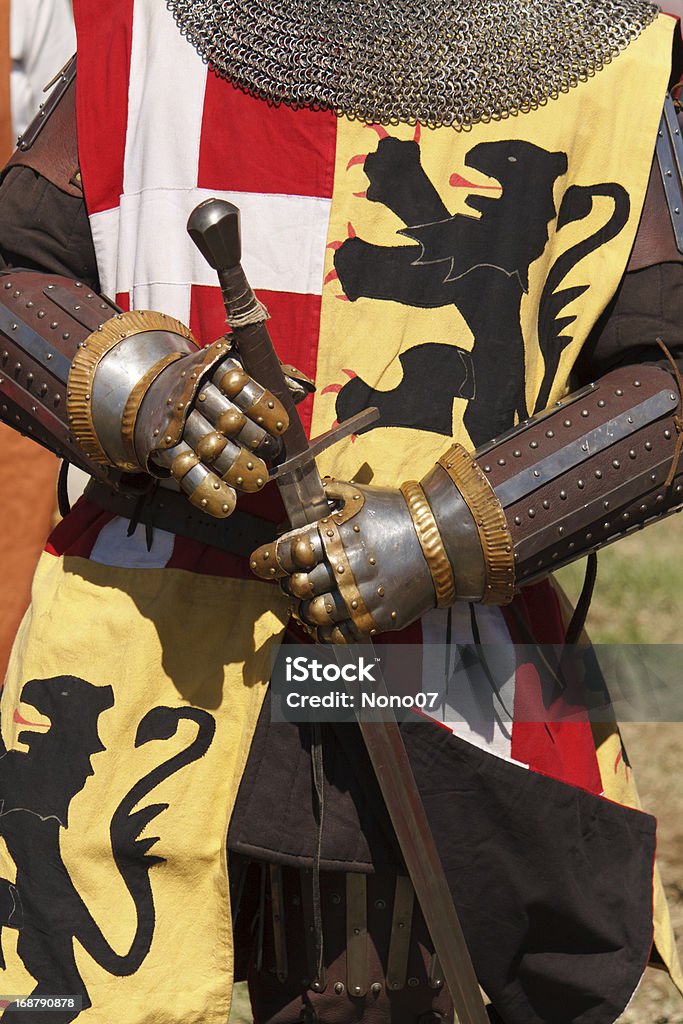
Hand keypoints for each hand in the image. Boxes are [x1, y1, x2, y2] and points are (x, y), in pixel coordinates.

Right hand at [70, 309, 302, 517]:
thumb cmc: (215, 382)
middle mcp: (194, 395)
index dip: (261, 405)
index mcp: (215, 368)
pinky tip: (225, 506)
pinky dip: (205, 490)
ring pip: (208, 447)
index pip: (238, 383)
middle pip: (225, 418)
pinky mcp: (166, 449)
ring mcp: (179, 424)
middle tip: (272, 452)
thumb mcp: (240, 368)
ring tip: (257, 482)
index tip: (281, 425)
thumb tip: (301, 388)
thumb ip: (273, 375)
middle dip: (253, 438)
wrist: (156, 390)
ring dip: (234, 467)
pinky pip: (185, 471)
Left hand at [250, 480, 438, 641]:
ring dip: (304, 608)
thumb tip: (302, 502)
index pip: (285, 554)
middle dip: (287, 584)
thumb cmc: (398, 513)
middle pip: (295, 586)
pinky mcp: (374, 619)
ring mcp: (358, 598)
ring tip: (309, 601)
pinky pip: (337, 636)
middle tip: (291, 580)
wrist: (444, 541)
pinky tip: (326, 622)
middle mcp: (342, 568)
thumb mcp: (358, 494)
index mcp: (333, 536)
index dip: (266, 560)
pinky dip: (324, 631)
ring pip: (312, 614)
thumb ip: (326, 497)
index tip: (260, 563)